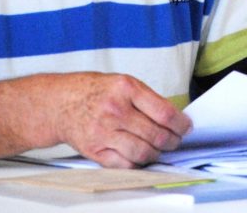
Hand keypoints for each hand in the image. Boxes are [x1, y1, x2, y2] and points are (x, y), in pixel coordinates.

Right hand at [48, 73, 191, 167]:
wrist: (60, 102)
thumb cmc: (94, 91)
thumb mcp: (123, 82)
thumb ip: (148, 99)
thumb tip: (174, 118)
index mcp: (126, 89)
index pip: (164, 113)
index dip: (181, 124)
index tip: (186, 127)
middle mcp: (115, 110)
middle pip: (156, 136)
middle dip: (172, 141)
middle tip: (175, 140)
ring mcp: (103, 132)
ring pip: (143, 153)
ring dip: (156, 154)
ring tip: (159, 149)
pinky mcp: (95, 150)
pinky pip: (125, 164)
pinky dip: (137, 163)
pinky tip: (140, 155)